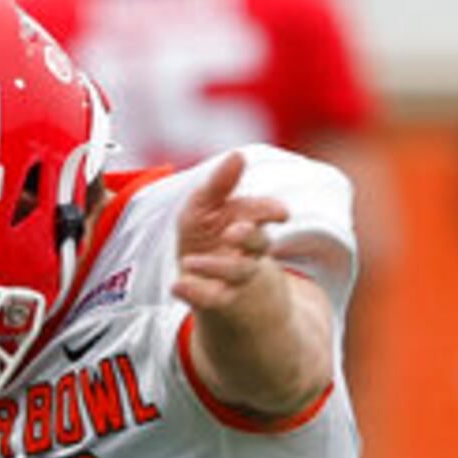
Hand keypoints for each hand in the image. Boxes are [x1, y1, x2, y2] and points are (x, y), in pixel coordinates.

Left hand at [169, 149, 294, 316]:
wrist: (212, 294)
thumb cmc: (209, 242)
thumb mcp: (206, 210)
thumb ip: (219, 185)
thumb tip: (239, 154)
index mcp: (249, 225)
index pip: (264, 214)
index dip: (270, 211)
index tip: (280, 214)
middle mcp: (248, 253)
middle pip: (258, 243)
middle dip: (249, 236)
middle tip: (234, 232)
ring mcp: (235, 281)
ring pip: (237, 272)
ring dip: (214, 266)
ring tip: (189, 262)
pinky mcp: (219, 303)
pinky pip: (211, 299)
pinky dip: (194, 292)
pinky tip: (177, 286)